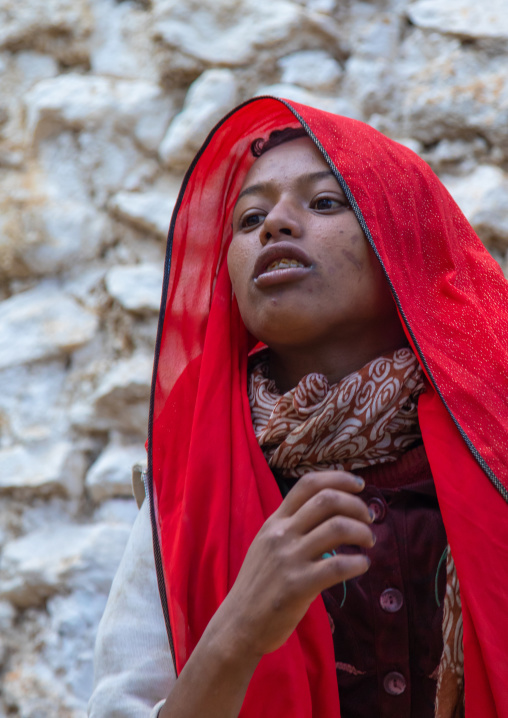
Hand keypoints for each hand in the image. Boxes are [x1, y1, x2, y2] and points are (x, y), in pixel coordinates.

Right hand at [215, 471, 373, 657]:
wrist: (239, 623)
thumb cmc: (259, 584)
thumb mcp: (268, 544)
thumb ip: (292, 526)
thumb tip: (330, 513)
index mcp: (275, 520)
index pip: (308, 484)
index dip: (339, 478)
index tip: (360, 486)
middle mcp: (281, 533)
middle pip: (327, 500)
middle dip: (356, 505)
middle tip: (368, 520)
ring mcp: (289, 559)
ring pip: (337, 528)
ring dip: (362, 532)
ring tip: (368, 542)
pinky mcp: (298, 586)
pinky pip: (337, 567)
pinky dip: (358, 562)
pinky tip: (362, 565)